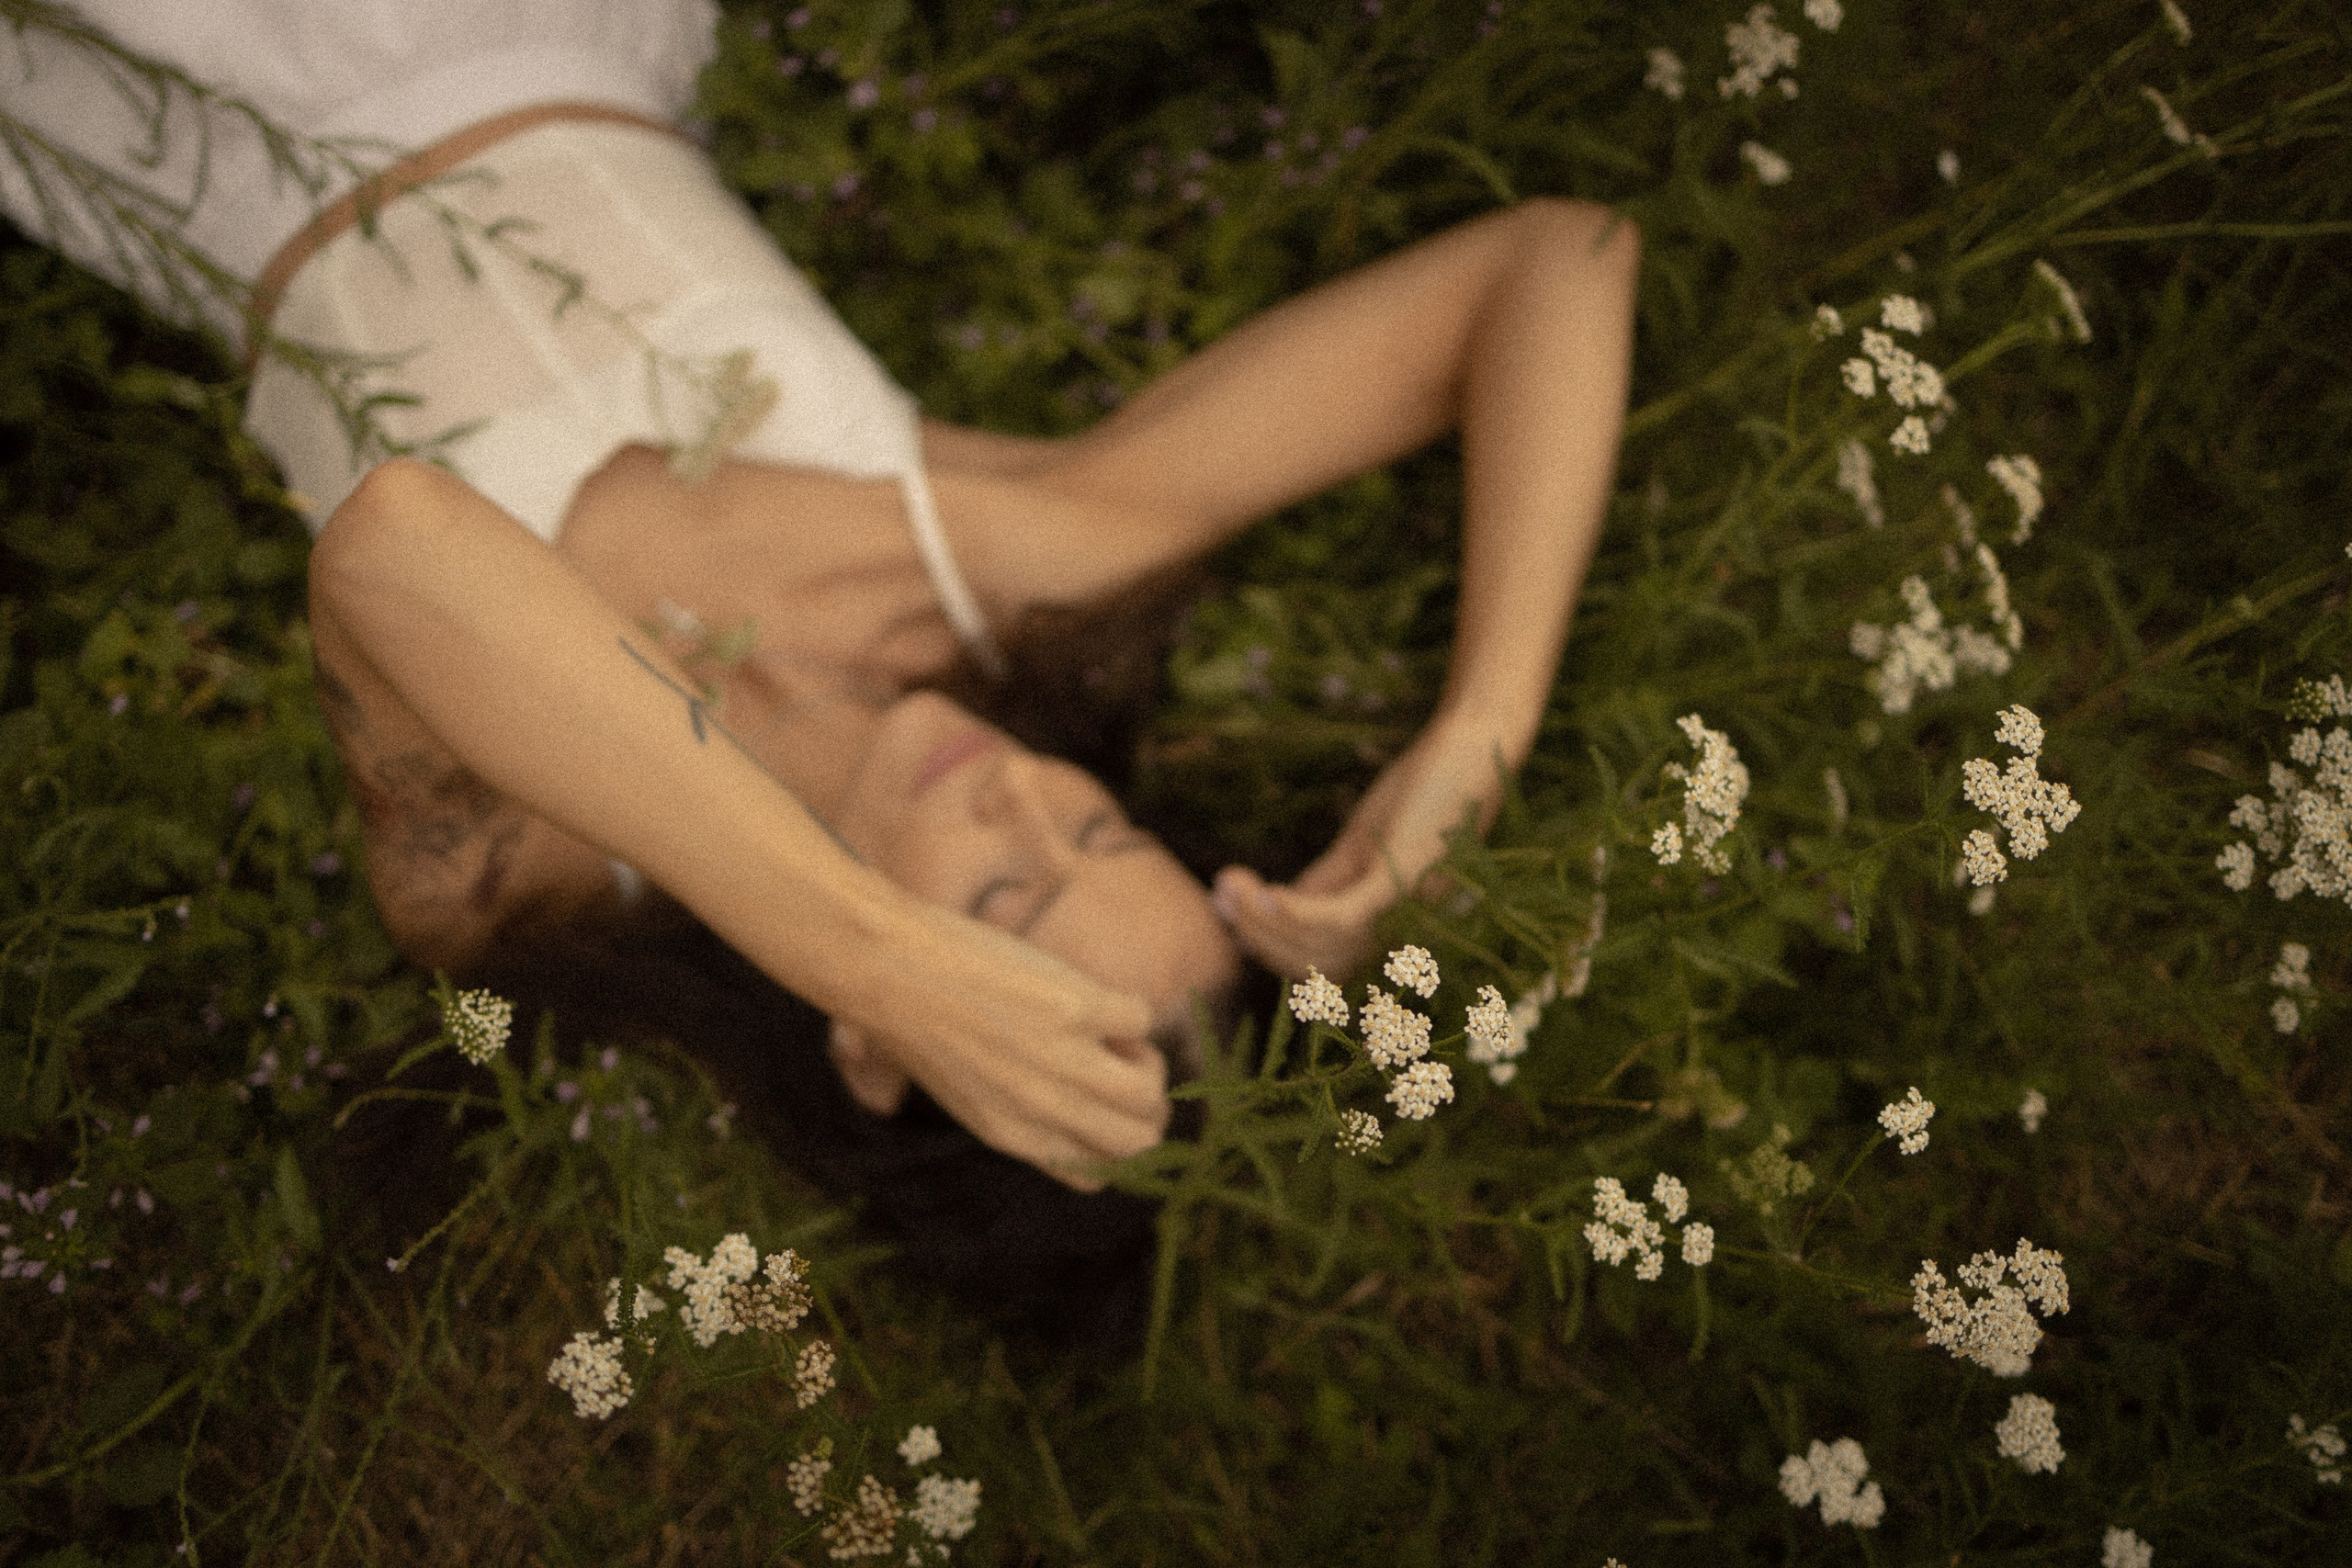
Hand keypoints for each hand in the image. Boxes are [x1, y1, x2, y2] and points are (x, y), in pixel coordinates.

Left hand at [839, 898, 1166, 1191]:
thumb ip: (1017, 1113)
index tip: (1098, 1102)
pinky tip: (1090, 995)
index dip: (1114, 1140)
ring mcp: (1064, 1060)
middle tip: (1117, 1065)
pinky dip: (1126, 1007)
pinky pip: (1140, 1019)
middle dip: (1144, 1105)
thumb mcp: (964, 1094)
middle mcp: (1044, 1110)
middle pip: (1139, 1141)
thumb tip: (1071, 1110)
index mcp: (1014, 1137)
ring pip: (1151, 1092)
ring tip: (1110, 1034)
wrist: (890, 968)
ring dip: (1145, 1060)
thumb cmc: (915, 1023)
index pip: (1100, 1175)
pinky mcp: (1076, 1006)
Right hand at [1213, 708, 1515, 979]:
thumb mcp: (1362, 849)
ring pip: (1323, 948)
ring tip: (1226, 887)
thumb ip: (1323, 883)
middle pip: (1317, 966)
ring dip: (1265, 922)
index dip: (1269, 949)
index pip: (1322, 968)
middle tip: (1217, 894)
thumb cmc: (1424, 797)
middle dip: (1258, 937)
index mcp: (1391, 934)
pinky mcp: (1406, 879)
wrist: (1476, 744)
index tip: (1227, 909)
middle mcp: (1403, 936)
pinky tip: (1260, 892)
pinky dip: (1295, 913)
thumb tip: (1265, 907)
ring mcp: (1407, 911)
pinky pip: (1343, 917)